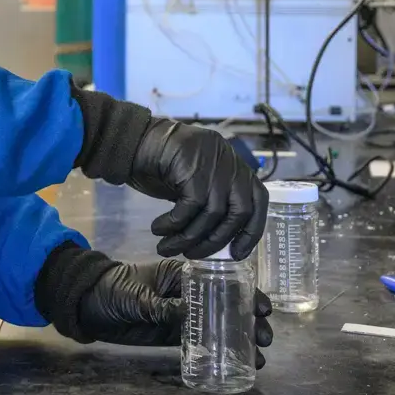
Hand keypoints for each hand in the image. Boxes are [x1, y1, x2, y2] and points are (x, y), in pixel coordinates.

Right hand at [73, 87, 267, 259]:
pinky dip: (174, 224)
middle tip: (193, 255)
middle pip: (239, 211)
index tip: (237, 253)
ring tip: (167, 248)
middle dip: (216, 240)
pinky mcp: (192, 166)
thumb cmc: (163, 162)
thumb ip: (211, 200)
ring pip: (212, 213)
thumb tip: (217, 239)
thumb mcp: (195, 181)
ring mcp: (213, 162)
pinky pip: (189, 207)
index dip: (252, 230)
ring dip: (188, 238)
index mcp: (235, 164)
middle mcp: (229, 161)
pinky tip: (159, 229)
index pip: (259, 199)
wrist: (135, 138)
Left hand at [79, 259, 272, 366]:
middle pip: (228, 304)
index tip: (263, 308)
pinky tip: (239, 364)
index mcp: (182, 273)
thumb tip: (187, 315)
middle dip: (251, 320)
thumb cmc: (111, 288)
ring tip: (260, 357)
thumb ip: (159, 306)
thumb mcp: (136, 295)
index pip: (221, 279)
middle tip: (266, 338)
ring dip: (242, 340)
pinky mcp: (174, 335)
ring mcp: (183, 315)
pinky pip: (203, 344)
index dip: (246, 292)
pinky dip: (221, 352)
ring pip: (220, 326)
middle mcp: (188, 293)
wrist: (87, 305)